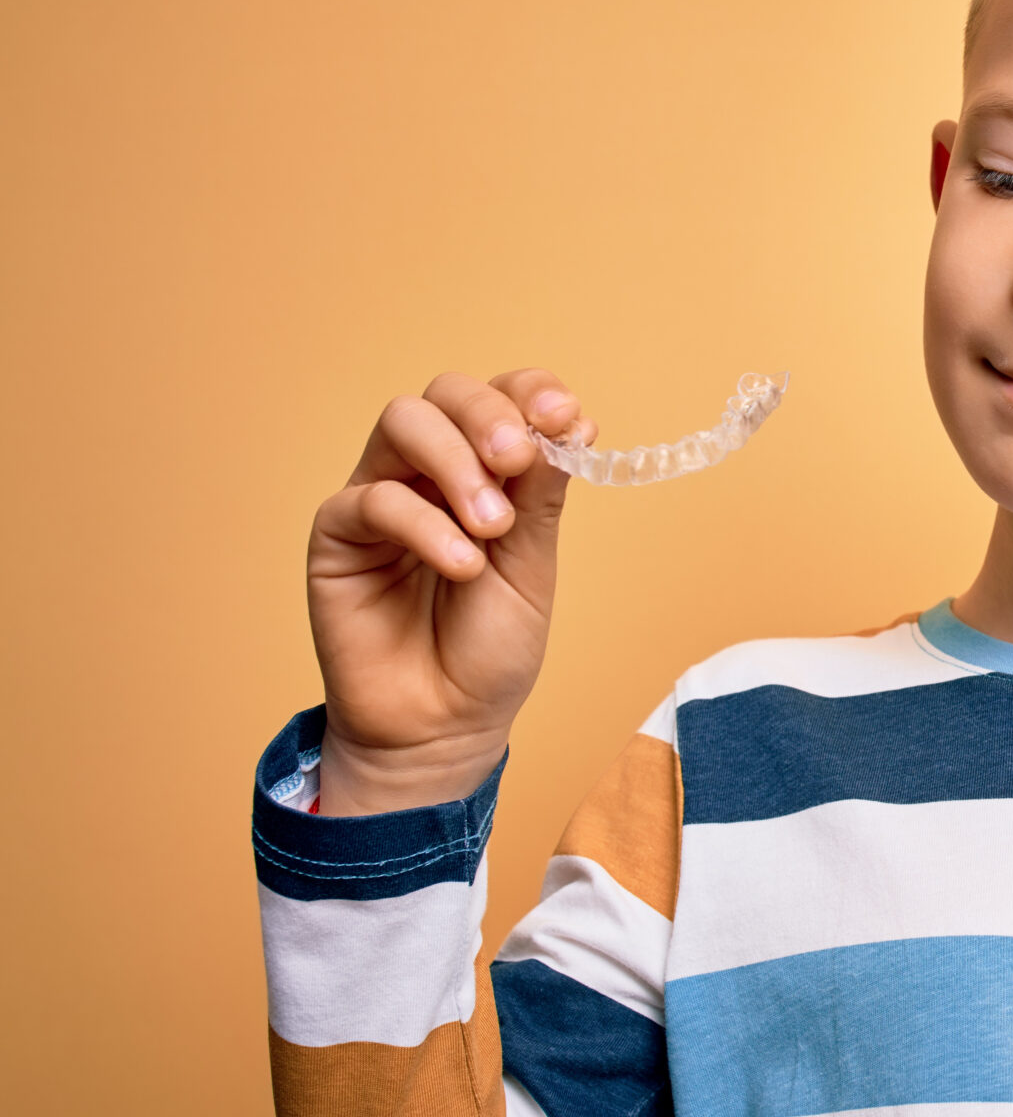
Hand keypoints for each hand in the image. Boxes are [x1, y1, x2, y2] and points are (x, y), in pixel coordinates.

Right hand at [304, 371, 594, 813]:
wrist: (444, 724)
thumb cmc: (488, 648)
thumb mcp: (532, 565)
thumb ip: (540, 495)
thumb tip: (570, 422)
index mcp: (485, 471)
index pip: (501, 397)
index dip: (531, 392)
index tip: (567, 416)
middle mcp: (429, 472)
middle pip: (446, 393)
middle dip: (489, 416)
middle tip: (519, 461)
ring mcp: (380, 496)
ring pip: (403, 422)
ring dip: (456, 461)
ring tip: (493, 527)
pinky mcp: (337, 534)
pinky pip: (373, 498)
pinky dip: (426, 524)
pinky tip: (460, 566)